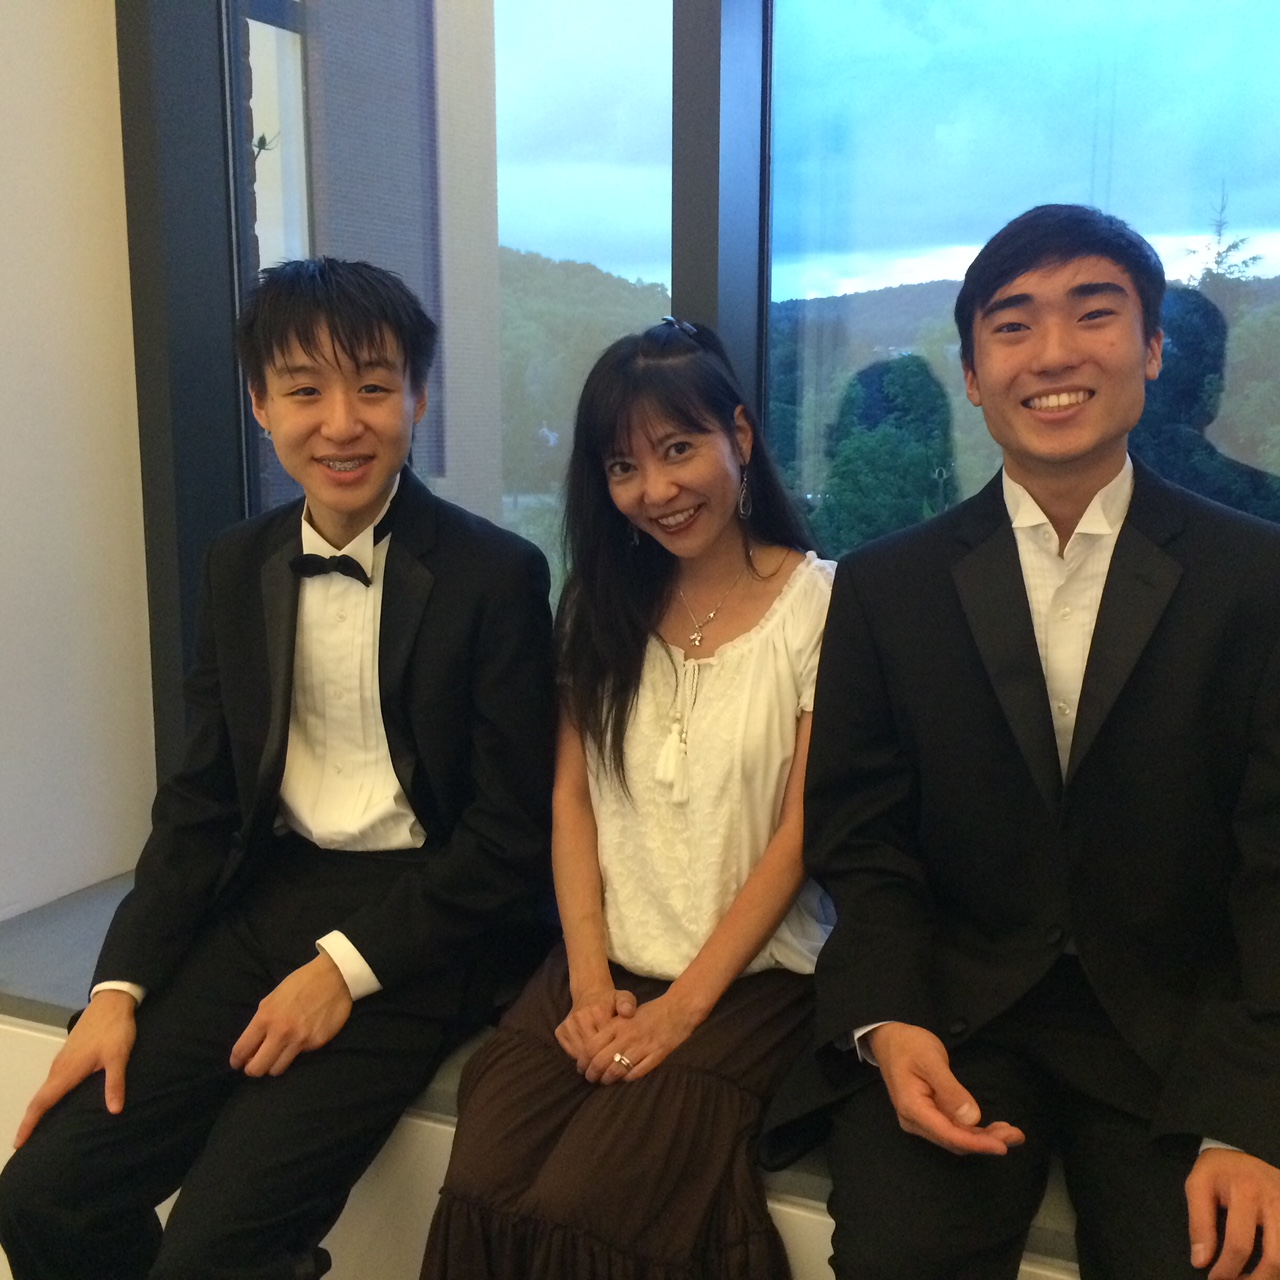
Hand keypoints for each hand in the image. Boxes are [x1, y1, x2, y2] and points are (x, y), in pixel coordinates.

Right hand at [14, 989, 136, 1147]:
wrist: (112, 1001)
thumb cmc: (114, 1029)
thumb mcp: (119, 1057)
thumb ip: (115, 1083)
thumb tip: (115, 1111)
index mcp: (66, 1071)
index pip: (42, 1103)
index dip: (29, 1124)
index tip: (17, 1143)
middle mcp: (59, 1067)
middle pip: (40, 1099)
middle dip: (31, 1121)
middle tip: (26, 1142)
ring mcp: (62, 1059)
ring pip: (47, 1088)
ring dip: (40, 1108)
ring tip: (40, 1126)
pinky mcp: (69, 1053)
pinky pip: (54, 1080)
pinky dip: (50, 1094)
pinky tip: (58, 1100)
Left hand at [230, 952, 352, 1077]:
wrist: (334, 977)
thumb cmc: (299, 984)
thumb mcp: (272, 998)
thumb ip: (261, 1022)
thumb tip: (252, 1046)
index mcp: (265, 1018)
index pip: (242, 1050)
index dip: (236, 1061)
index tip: (237, 1063)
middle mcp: (281, 1033)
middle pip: (257, 1069)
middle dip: (252, 1069)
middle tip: (256, 1063)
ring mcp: (300, 1040)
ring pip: (277, 1070)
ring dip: (273, 1065)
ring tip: (277, 1054)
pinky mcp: (317, 1044)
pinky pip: (300, 1056)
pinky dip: (296, 1052)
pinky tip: (302, 1038)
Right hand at [555, 986, 635, 1070]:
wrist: (589, 993)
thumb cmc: (610, 1001)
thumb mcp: (623, 997)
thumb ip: (628, 1003)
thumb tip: (628, 1012)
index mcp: (597, 1011)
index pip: (604, 1043)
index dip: (612, 1055)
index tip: (619, 1062)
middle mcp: (580, 1018)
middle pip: (590, 1051)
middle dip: (600, 1064)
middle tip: (609, 1072)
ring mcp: (568, 1025)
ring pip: (579, 1054)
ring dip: (589, 1063)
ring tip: (600, 1068)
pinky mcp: (560, 1031)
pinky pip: (570, 1052)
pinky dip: (580, 1058)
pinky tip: (589, 1058)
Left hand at [584, 992, 699, 1084]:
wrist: (678, 1009)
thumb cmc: (649, 1013)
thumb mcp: (626, 1015)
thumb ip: (611, 1029)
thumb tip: (591, 1048)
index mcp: (618, 1024)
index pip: (591, 1047)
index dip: (583, 1060)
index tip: (581, 1067)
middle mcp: (627, 1036)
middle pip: (601, 1061)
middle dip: (592, 1074)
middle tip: (590, 1078)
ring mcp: (642, 1047)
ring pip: (616, 1070)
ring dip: (607, 1079)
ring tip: (603, 1081)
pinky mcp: (656, 1056)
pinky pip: (636, 1073)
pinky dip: (626, 1079)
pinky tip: (622, 1080)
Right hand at [867, 1022, 1024, 1156]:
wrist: (889, 1039)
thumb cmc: (909, 1045)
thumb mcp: (930, 1060)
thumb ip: (950, 1089)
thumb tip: (972, 1118)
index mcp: (913, 1108)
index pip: (948, 1134)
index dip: (976, 1143)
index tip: (1002, 1146)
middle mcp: (916, 1121)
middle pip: (954, 1141)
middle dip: (985, 1142)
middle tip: (1015, 1135)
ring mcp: (922, 1120)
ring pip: (956, 1138)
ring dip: (983, 1138)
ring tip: (1012, 1133)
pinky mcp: (930, 1115)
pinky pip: (954, 1129)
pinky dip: (975, 1131)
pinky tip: (994, 1129)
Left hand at [1187, 1148, 1279, 1277]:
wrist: (1245, 1152)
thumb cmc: (1218, 1171)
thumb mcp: (1198, 1186)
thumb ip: (1199, 1224)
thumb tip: (1200, 1261)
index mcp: (1247, 1193)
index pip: (1239, 1245)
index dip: (1226, 1270)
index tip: (1214, 1279)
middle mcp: (1276, 1203)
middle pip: (1274, 1260)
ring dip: (1272, 1278)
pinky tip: (1267, 1270)